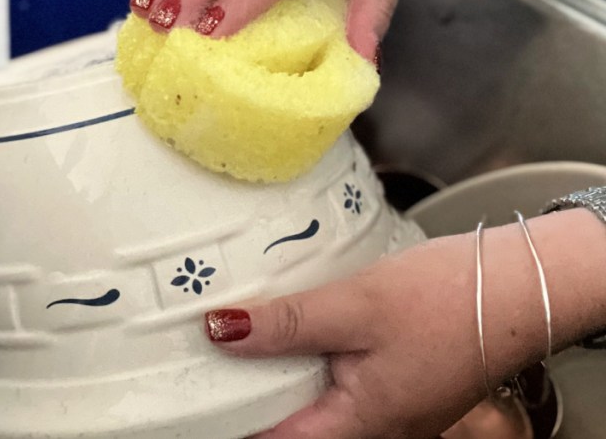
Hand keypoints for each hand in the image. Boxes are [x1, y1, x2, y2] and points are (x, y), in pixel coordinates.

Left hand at [204, 210, 605, 437]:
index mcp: (360, 423)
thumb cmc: (454, 300)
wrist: (521, 286)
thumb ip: (286, 323)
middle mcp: (373, 429)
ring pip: (312, 404)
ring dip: (275, 376)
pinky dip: (305, 362)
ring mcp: (386, 410)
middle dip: (246, 396)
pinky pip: (336, 385)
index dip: (228, 421)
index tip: (189, 397)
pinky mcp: (393, 385)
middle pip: (290, 425)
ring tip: (236, 340)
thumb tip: (221, 331)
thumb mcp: (355, 305)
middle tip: (202, 359)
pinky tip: (288, 331)